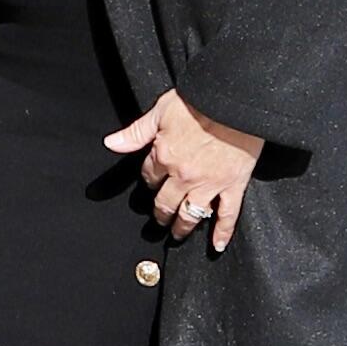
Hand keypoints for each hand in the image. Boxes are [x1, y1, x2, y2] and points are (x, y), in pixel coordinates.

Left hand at [107, 89, 264, 251]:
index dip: (150, 179)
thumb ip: (136, 132)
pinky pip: (227, 215)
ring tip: (178, 234)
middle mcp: (184, 176)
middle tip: (160, 220)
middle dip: (161, 213)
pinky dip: (223, 232)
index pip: (150, 176)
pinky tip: (217, 245)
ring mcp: (210, 184)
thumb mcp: (161, 110)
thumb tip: (111, 143)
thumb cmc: (200, 101)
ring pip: (191, 214)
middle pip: (166, 203)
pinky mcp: (233, 185)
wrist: (234, 102)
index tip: (152, 182)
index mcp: (165, 156)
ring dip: (182, 227)